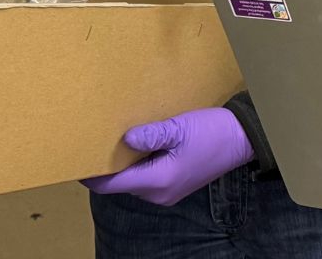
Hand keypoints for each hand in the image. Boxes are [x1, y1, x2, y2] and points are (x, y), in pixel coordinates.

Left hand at [82, 107, 252, 206]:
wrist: (243, 140)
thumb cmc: (213, 133)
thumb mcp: (179, 128)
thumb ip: (150, 135)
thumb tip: (124, 140)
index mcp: (158, 180)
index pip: (112, 185)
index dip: (92, 176)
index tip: (78, 160)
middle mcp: (159, 193)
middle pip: (122, 184)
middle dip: (109, 166)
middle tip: (97, 142)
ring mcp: (168, 192)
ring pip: (135, 181)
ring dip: (125, 165)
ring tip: (118, 141)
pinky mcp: (175, 185)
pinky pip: (148, 179)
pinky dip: (140, 166)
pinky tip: (142, 145)